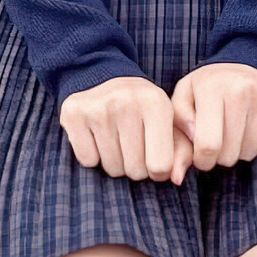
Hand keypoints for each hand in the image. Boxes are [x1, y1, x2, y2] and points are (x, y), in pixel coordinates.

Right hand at [59, 74, 194, 183]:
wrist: (103, 77)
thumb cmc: (143, 110)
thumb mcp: (169, 123)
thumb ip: (182, 153)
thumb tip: (176, 180)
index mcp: (156, 104)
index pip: (160, 165)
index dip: (158, 171)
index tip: (154, 158)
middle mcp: (126, 103)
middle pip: (135, 170)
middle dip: (136, 167)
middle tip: (133, 147)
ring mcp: (97, 108)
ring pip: (111, 168)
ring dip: (116, 163)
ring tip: (116, 141)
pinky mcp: (73, 114)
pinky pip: (88, 160)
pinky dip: (93, 156)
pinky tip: (97, 137)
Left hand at [170, 62, 256, 171]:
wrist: (253, 57)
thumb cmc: (212, 85)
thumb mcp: (186, 96)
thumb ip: (178, 126)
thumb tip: (182, 161)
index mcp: (211, 87)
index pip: (207, 146)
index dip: (202, 160)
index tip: (202, 156)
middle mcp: (242, 88)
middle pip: (230, 154)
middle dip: (221, 155)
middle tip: (221, 138)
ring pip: (251, 153)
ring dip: (241, 149)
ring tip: (238, 128)